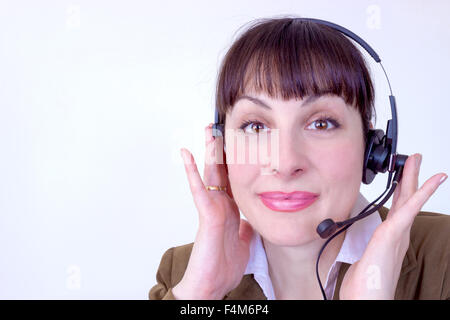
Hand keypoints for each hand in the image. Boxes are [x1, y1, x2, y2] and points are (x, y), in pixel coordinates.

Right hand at [172, 123, 253, 299]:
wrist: (211, 286)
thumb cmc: (223, 266)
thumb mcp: (245, 242)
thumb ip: (247, 227)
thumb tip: (252, 218)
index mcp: (229, 209)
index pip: (232, 178)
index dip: (234, 161)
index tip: (237, 143)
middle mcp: (220, 205)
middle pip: (221, 171)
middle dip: (221, 150)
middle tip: (220, 128)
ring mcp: (211, 208)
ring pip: (210, 174)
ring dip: (209, 152)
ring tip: (209, 131)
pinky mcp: (206, 215)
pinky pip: (198, 190)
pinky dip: (192, 171)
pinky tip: (187, 154)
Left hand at [340, 153, 446, 298]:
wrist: (368, 299)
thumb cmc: (365, 285)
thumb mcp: (363, 260)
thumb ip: (365, 250)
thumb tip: (357, 247)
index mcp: (390, 238)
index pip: (398, 209)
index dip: (402, 192)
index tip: (402, 178)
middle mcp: (397, 234)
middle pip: (404, 199)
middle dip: (409, 178)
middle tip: (413, 160)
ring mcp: (397, 234)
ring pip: (408, 199)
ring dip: (414, 178)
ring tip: (417, 160)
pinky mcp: (394, 234)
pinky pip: (410, 208)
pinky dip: (422, 192)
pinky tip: (433, 179)